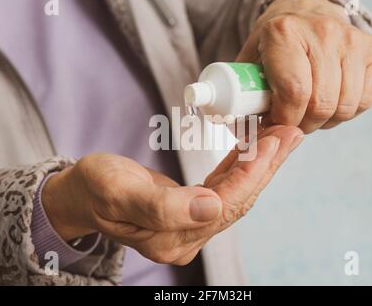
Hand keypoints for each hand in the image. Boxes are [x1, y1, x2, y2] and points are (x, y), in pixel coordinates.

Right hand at [42, 125, 302, 264]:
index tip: (273, 143)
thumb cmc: (94, 188)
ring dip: (259, 165)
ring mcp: (189, 226)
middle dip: (266, 167)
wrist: (81, 194)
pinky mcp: (190, 210)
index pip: (223, 205)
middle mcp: (186, 237)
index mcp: (170, 238)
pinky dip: (241, 167)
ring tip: (281, 137)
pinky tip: (255, 149)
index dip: (250, 174)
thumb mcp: (118, 192)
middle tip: (290, 133)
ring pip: (235, 193)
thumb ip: (163, 206)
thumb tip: (212, 209)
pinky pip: (223, 188)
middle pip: (238, 200)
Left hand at [237, 0, 371, 132]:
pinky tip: (329, 104)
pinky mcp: (371, 49)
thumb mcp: (249, 65)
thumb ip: (244, 100)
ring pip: (344, 107)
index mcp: (283, 33)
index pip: (294, 91)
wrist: (302, 15)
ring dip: (324, 122)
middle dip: (303, 125)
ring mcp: (350, 40)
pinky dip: (344, 114)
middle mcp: (321, 32)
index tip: (275, 124)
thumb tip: (248, 139)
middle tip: (292, 122)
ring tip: (308, 113)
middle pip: (321, 103)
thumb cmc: (272, 47)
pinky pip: (363, 102)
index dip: (285, 119)